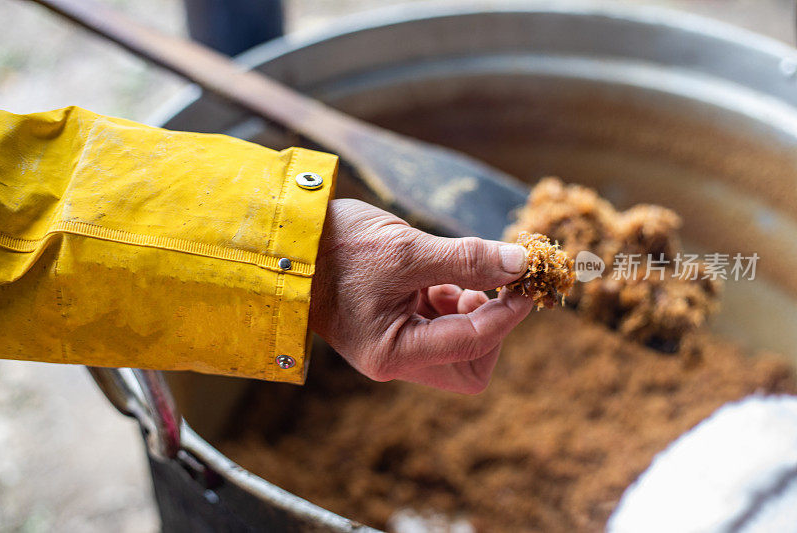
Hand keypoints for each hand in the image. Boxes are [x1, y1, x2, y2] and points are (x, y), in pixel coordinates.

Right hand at [309, 199, 533, 393]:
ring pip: (459, 347)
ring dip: (471, 310)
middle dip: (490, 326)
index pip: (474, 344)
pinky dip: (452, 301)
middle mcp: (396, 360)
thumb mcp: (405, 249)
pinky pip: (441, 326)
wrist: (289, 242)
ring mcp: (396, 345)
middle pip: (472, 365)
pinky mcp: (395, 328)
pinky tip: (436, 275)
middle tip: (486, 284)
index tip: (525, 277)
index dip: (507, 311)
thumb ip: (466, 259)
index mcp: (393, 353)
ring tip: (451, 273)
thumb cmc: (336, 247)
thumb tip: (518, 262)